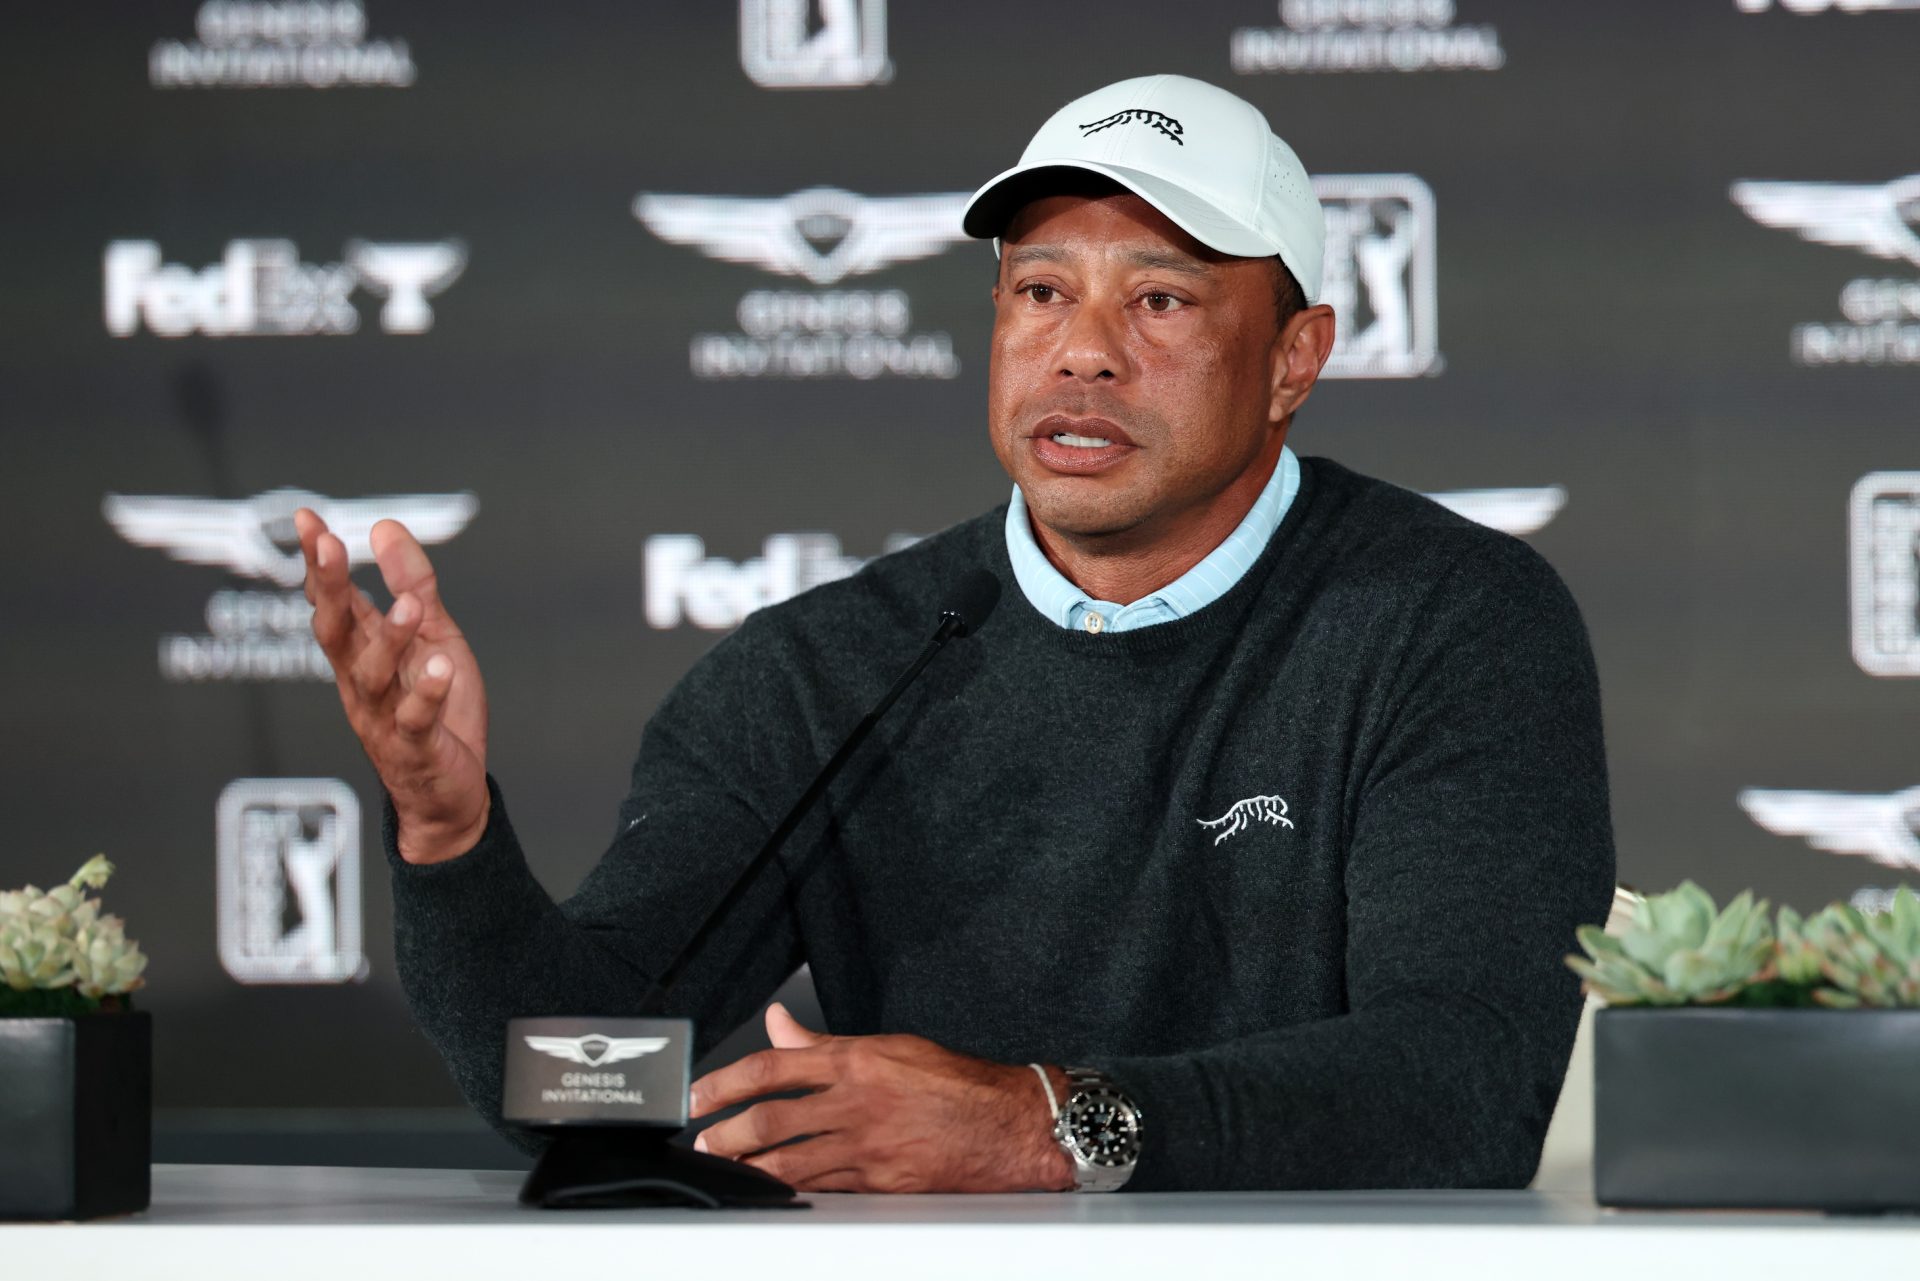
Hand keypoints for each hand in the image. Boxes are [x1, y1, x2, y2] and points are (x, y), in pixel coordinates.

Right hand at [295, 508, 490, 864]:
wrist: (448, 796)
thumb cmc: (437, 713)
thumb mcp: (433, 638)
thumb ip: (411, 585)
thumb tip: (383, 527)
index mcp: (363, 654)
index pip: (333, 601)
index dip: (319, 562)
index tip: (308, 519)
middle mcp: (362, 683)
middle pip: (335, 632)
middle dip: (329, 588)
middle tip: (328, 545)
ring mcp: (384, 717)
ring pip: (373, 675)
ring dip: (389, 638)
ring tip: (410, 604)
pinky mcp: (415, 749)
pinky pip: (415, 720)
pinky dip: (426, 695)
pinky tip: (440, 668)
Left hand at [688, 1003, 1074, 1193]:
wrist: (1008, 1124)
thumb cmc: (955, 1083)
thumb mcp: (888, 1046)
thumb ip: (825, 1041)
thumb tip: (781, 1023)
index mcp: (856, 1061)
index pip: (774, 1067)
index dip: (727, 1082)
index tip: (700, 1093)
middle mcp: (856, 1103)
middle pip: (771, 1120)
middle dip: (727, 1135)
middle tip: (702, 1142)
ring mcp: (866, 1147)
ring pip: (790, 1163)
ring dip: (749, 1170)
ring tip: (724, 1171)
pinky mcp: (879, 1184)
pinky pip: (822, 1189)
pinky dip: (790, 1191)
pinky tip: (771, 1193)